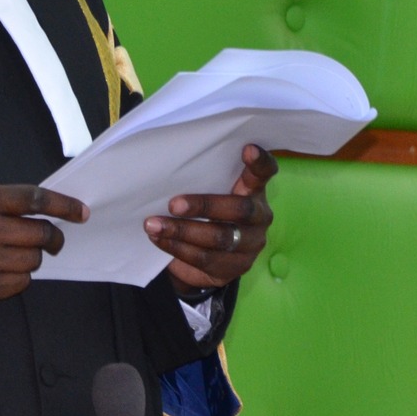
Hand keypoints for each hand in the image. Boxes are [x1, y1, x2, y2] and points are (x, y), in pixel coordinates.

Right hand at [0, 185, 86, 309]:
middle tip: (52, 237)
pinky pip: (18, 286)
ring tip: (11, 252)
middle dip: (53, 237)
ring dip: (31, 256)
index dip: (63, 206)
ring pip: (33, 263)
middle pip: (41, 236)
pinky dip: (17, 276)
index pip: (34, 201)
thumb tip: (38, 211)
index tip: (81, 212)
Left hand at [144, 145, 277, 290]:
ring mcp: (250, 244)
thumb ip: (202, 182)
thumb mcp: (208, 195)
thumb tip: (164, 168)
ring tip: (153, 225)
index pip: (263, 174)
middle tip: (173, 204)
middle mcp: (259, 217)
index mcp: (253, 191)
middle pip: (240, 209)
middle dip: (204, 205)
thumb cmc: (204, 215)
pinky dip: (177, 247)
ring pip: (219, 237)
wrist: (206, 261)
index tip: (247, 148)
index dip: (259, 162)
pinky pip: (205, 258)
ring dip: (182, 231)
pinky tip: (159, 239)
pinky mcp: (235, 267)